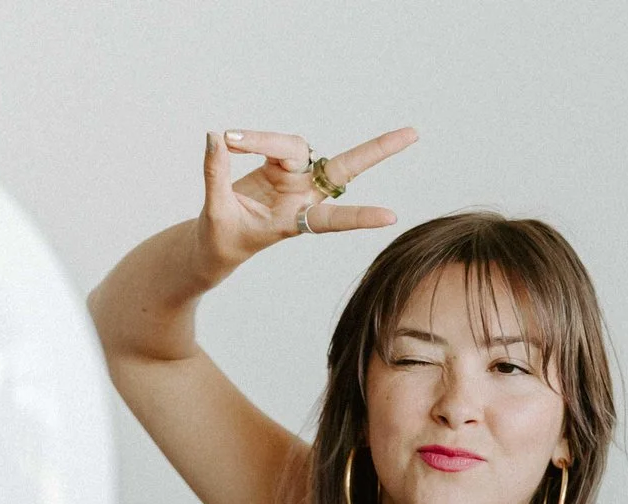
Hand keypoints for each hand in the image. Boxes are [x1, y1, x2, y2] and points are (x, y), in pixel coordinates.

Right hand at [194, 126, 415, 277]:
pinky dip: (252, 139)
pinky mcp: (278, 165)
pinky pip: (272, 142)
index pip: (332, 220)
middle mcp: (302, 197)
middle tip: (413, 135)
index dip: (359, 217)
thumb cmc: (221, 239)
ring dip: (263, 139)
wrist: (214, 244)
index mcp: (295, 221)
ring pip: (294, 146)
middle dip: (376, 152)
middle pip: (343, 169)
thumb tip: (216, 136)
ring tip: (230, 139)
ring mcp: (293, 178)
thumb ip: (215, 175)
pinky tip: (230, 140)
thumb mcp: (215, 213)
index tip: (391, 217)